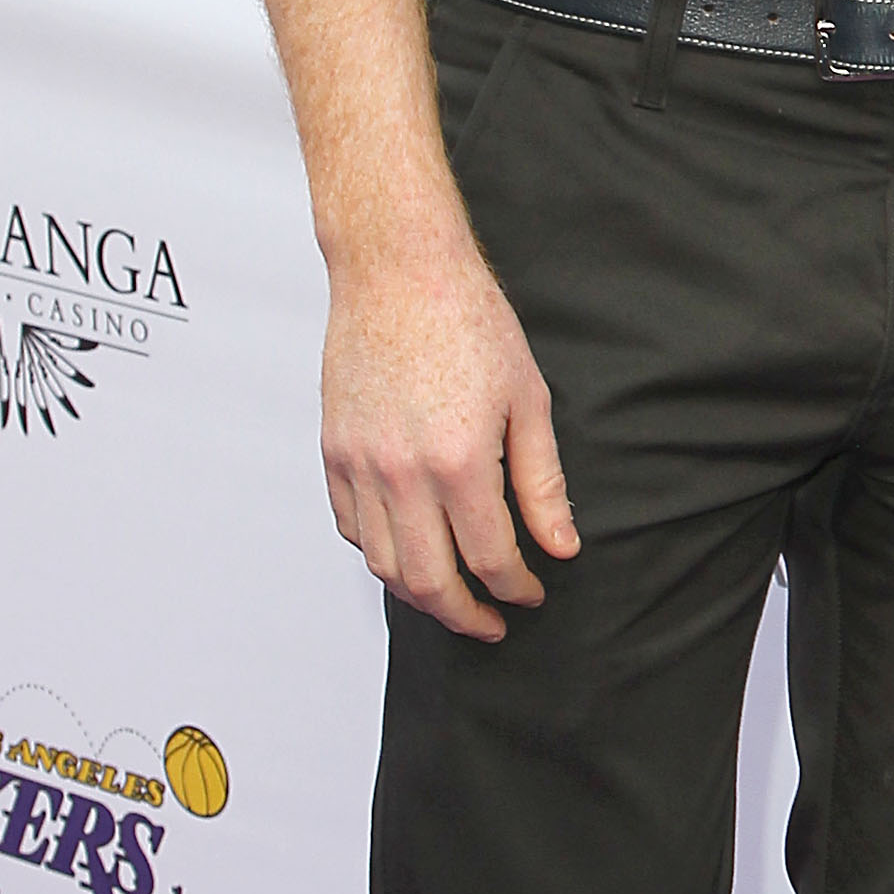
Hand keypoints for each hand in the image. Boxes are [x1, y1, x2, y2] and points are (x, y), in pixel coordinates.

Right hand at [321, 220, 579, 640]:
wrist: (399, 270)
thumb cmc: (468, 319)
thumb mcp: (528, 398)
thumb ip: (542, 482)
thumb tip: (560, 544)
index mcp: (460, 462)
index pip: (491, 558)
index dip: (518, 588)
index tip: (533, 592)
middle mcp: (402, 474)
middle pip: (430, 581)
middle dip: (467, 615)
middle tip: (493, 622)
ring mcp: (361, 466)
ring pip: (384, 565)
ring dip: (420, 595)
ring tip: (453, 597)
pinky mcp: (334, 453)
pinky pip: (351, 527)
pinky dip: (378, 553)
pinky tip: (408, 550)